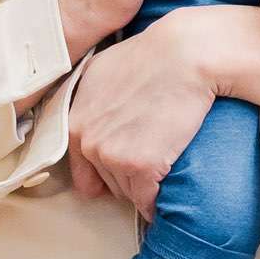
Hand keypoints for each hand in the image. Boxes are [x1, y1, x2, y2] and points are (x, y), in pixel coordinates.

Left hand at [65, 6, 232, 212]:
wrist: (184, 55)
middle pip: (107, 183)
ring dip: (144, 188)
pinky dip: (157, 203)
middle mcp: (88, 141)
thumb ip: (88, 103)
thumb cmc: (151, 57)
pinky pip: (147, 202)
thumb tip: (94, 125)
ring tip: (163, 166)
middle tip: (152, 157)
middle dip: (128, 178)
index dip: (106, 172)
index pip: (82, 172)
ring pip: (128, 193)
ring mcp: (113, 155)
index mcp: (75, 121)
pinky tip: (167, 195)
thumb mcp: (100, 72)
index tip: (125, 168)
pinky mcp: (141, 166)